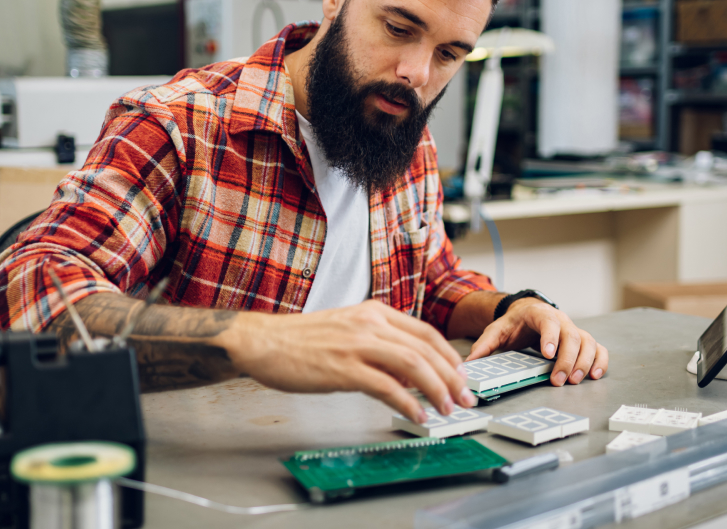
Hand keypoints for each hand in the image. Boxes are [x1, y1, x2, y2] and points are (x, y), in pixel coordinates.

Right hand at [222, 300, 476, 423]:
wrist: (262, 342)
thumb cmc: (298, 340)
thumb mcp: (346, 331)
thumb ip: (377, 346)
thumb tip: (406, 373)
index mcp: (372, 312)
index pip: (425, 332)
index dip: (449, 355)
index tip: (461, 374)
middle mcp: (369, 324)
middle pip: (426, 349)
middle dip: (452, 376)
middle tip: (465, 397)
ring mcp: (357, 345)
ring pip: (413, 365)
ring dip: (437, 389)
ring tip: (447, 408)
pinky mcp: (343, 369)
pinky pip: (387, 386)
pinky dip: (408, 402)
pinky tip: (417, 415)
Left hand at [466, 298, 608, 385]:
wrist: (526, 313)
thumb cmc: (514, 323)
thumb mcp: (496, 330)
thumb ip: (484, 345)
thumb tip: (470, 363)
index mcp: (539, 314)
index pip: (549, 322)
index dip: (551, 337)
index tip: (548, 355)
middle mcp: (561, 320)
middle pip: (573, 336)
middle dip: (567, 360)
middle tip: (559, 380)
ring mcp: (574, 330)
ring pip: (588, 342)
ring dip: (584, 363)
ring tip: (574, 381)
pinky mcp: (582, 341)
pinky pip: (598, 349)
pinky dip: (600, 361)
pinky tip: (595, 375)